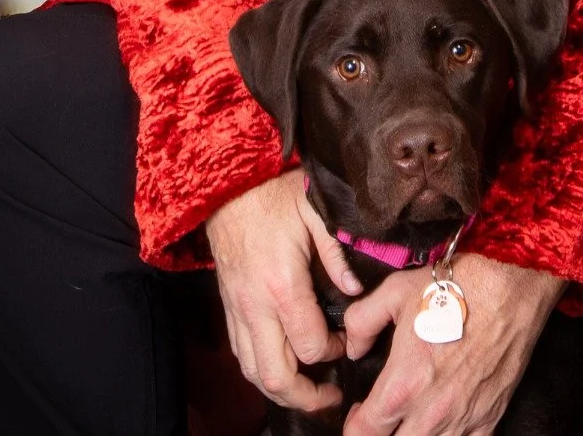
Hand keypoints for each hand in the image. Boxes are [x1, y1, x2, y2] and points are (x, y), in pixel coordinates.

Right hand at [206, 168, 363, 412]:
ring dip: (281, 390)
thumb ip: (337, 252)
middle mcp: (255, 306)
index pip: (310, 344)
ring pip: (253, 373)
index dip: (334, 352)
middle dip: (306, 397)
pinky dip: (261, 370)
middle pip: (276, 376)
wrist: (225, 186)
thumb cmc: (272, 194)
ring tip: (308, 391)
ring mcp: (237, 311)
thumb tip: (357, 288)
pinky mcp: (228, 308)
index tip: (348, 341)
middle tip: (331, 397)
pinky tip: (282, 364)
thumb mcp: (314, 211)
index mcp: (281, 285)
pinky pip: (241, 355)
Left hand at [341, 254, 565, 434]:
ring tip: (416, 415)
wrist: (508, 285)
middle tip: (385, 417)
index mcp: (402, 385)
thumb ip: (362, 322)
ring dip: (417, 434)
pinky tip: (449, 421)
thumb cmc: (455, 287)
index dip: (355, 424)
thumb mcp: (394, 292)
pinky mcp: (490, 418)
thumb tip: (353, 347)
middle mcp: (431, 412)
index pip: (363, 433)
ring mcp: (463, 419)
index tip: (359, 411)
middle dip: (384, 434)